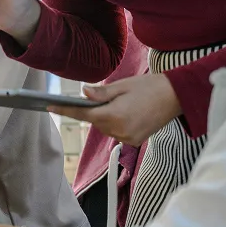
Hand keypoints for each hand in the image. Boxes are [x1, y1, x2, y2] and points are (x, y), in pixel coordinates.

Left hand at [48, 74, 181, 145]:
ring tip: (118, 102)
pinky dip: (114, 122)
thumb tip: (83, 94)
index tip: (49, 107)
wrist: (176, 97)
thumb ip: (101, 93)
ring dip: (104, 117)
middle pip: (95, 122)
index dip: (65, 111)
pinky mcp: (135, 140)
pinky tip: (125, 111)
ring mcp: (129, 138)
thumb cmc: (149, 87)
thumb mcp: (122, 86)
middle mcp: (121, 130)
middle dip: (92, 110)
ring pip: (105, 128)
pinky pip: (116, 132)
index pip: (84, 115)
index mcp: (115, 115)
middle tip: (97, 97)